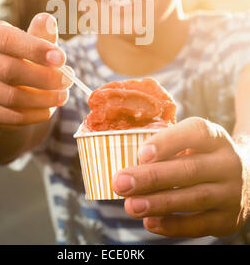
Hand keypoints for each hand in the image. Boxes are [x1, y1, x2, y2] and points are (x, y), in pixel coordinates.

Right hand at [0, 13, 72, 131]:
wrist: (5, 85)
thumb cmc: (24, 56)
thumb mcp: (34, 41)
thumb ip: (42, 34)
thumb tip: (48, 20)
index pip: (8, 40)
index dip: (35, 49)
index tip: (62, 58)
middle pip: (9, 71)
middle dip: (45, 78)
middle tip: (68, 80)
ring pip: (11, 97)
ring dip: (43, 99)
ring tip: (63, 96)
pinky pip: (10, 116)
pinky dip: (34, 115)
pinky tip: (49, 109)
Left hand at [112, 117, 247, 237]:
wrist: (244, 180)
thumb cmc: (202, 157)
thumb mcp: (192, 143)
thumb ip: (167, 148)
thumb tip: (132, 167)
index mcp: (215, 137)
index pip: (195, 133)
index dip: (167, 142)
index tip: (141, 154)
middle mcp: (227, 163)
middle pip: (189, 169)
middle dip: (151, 177)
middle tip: (121, 182)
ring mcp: (231, 192)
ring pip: (194, 198)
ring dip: (158, 203)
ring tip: (130, 206)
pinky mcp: (228, 219)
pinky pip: (199, 225)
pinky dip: (172, 225)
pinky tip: (150, 222)